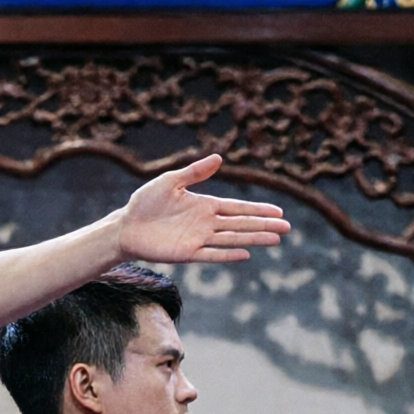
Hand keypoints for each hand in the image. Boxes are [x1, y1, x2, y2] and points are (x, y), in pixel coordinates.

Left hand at [116, 156, 288, 265]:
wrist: (127, 226)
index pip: (238, 207)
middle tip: (287, 228)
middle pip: (241, 224)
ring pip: (233, 239)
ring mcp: (198, 239)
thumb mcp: (171, 181)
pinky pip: (212, 255)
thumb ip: (195, 172)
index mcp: (205, 205)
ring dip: (254, 239)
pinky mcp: (187, 254)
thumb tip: (219, 158)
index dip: (258, 209)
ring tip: (275, 240)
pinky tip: (245, 254)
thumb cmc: (146, 201)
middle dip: (264, 225)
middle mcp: (206, 223)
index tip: (278, 212)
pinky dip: (228, 255)